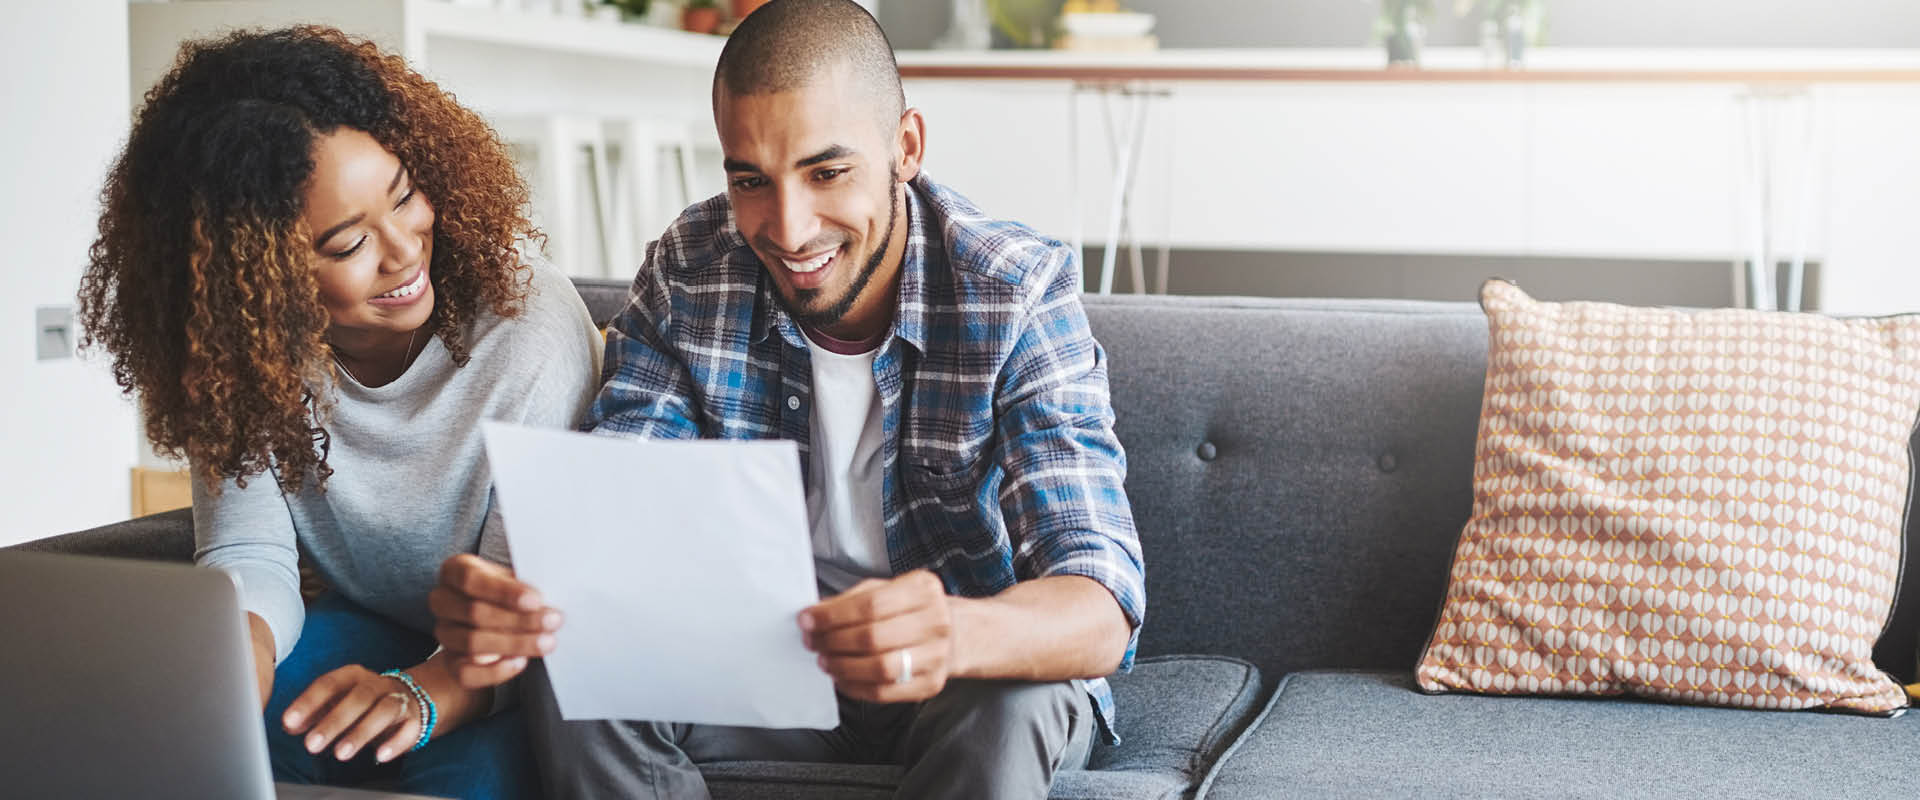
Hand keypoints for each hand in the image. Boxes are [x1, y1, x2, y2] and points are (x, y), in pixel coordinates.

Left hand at [281, 666, 421, 763]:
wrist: (411, 698)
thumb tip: (290, 725)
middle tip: (311, 745)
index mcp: (354, 675)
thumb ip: (313, 712)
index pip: (330, 684)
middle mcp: (378, 685)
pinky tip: (380, 756)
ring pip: (383, 712)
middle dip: (334, 721)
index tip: (289, 721)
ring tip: (340, 754)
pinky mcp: (414, 719)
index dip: (309, 702)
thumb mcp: (337, 701)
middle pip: (358, 698)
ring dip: (361, 733)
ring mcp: (399, 700)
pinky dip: (396, 743)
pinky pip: (408, 729)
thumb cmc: (363, 702)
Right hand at [429, 554, 562, 688]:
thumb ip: (524, 588)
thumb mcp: (514, 580)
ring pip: (472, 643)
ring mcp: (443, 632)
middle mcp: (441, 600)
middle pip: (474, 612)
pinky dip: (495, 671)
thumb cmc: (507, 592)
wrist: (493, 619)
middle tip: (553, 621)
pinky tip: (520, 662)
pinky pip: (466, 673)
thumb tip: (546, 604)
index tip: (536, 600)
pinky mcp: (449, 662)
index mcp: (454, 570)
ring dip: (514, 644)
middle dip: (519, 619)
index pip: (471, 579)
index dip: (504, 592)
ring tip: (546, 642)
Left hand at [799, 570, 955, 702]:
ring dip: (843, 666)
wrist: (957, 634)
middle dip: (833, 641)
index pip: (871, 604)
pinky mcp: (931, 684)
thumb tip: (814, 616)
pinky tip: (842, 677)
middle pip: (874, 637)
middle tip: (812, 642)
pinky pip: (886, 692)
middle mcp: (936, 622)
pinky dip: (856, 687)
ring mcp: (936, 656)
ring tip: (824, 660)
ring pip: (880, 668)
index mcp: (923, 590)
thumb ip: (852, 600)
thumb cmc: (912, 609)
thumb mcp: (887, 590)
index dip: (833, 615)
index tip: (806, 620)